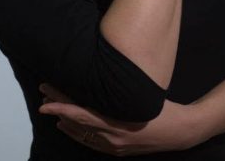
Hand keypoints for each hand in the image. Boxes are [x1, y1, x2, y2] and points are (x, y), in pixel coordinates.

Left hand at [38, 82, 201, 155]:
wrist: (181, 132)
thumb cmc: (163, 107)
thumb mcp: (141, 95)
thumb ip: (118, 90)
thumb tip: (100, 74)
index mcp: (116, 124)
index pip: (81, 115)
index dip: (61, 107)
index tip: (45, 100)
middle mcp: (111, 138)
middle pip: (77, 123)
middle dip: (58, 108)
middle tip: (43, 93)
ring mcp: (113, 147)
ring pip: (81, 134)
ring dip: (64, 120)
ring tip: (49, 107)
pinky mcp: (117, 150)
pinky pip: (89, 142)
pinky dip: (75, 132)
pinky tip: (65, 126)